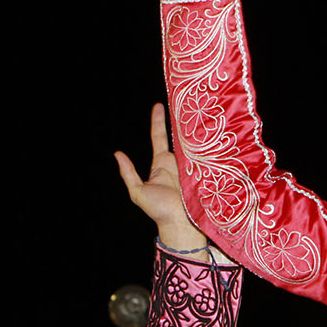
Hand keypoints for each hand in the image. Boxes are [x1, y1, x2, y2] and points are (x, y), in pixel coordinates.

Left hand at [115, 104, 207, 251]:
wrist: (180, 224)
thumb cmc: (158, 211)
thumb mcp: (138, 191)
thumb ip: (128, 173)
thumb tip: (117, 154)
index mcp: (161, 164)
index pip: (158, 137)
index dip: (157, 121)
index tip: (158, 105)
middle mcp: (177, 162)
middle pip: (178, 136)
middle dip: (180, 120)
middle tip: (183, 101)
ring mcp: (191, 166)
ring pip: (192, 143)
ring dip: (194, 129)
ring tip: (196, 110)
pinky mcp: (203, 171)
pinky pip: (203, 155)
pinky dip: (205, 145)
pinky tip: (208, 131)